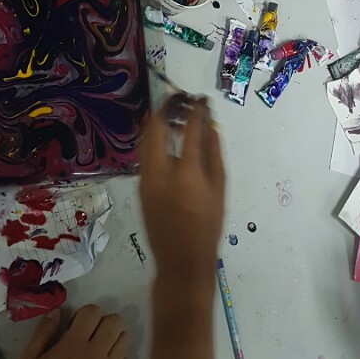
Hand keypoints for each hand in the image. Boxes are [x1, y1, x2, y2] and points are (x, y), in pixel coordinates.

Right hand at [17, 303, 129, 358]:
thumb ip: (43, 332)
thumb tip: (57, 311)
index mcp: (74, 344)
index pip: (93, 312)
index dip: (85, 314)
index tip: (75, 325)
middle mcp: (97, 353)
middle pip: (115, 322)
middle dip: (103, 322)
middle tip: (89, 334)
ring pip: (124, 339)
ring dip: (112, 338)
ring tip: (97, 349)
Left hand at [139, 95, 224, 291]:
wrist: (181, 259)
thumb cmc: (208, 226)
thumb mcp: (220, 189)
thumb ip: (214, 154)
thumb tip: (210, 125)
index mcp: (187, 174)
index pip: (190, 130)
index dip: (195, 110)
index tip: (201, 99)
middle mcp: (161, 172)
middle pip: (157, 127)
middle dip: (169, 108)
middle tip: (182, 100)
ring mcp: (145, 179)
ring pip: (145, 138)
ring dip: (157, 121)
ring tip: (173, 113)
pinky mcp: (139, 185)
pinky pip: (143, 153)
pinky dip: (151, 138)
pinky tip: (163, 135)